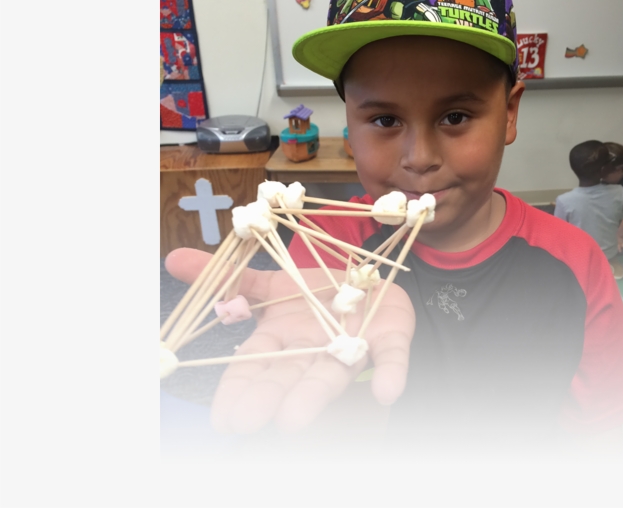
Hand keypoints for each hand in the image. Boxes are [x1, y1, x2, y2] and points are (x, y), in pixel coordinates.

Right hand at [164, 247, 414, 434]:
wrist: (372, 283)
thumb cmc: (319, 293)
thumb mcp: (274, 281)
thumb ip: (231, 279)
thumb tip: (172, 258)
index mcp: (284, 337)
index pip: (254, 365)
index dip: (238, 389)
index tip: (222, 418)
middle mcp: (314, 349)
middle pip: (287, 376)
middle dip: (267, 398)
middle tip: (246, 423)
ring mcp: (351, 346)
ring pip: (330, 374)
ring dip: (313, 397)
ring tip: (293, 421)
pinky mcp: (388, 340)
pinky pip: (392, 357)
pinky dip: (391, 374)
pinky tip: (387, 391)